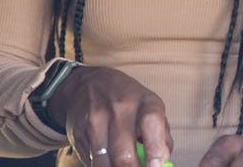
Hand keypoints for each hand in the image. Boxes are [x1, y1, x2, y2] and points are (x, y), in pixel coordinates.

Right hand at [46, 66, 172, 166]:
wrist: (91, 83)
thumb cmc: (130, 101)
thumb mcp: (151, 108)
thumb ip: (162, 135)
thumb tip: (164, 161)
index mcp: (144, 101)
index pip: (150, 123)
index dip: (155, 148)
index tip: (157, 166)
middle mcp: (119, 109)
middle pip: (124, 153)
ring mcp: (95, 121)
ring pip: (104, 162)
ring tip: (125, 165)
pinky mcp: (78, 133)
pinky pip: (90, 160)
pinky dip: (102, 166)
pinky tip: (109, 161)